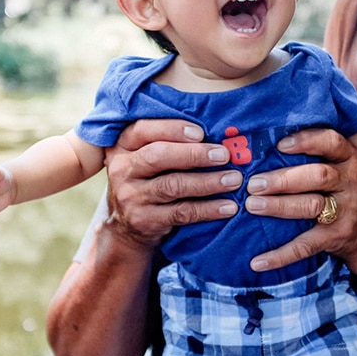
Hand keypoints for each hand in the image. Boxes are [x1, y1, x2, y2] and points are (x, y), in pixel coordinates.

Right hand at [103, 119, 240, 246]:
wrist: (125, 226)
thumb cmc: (147, 180)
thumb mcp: (144, 157)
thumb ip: (168, 143)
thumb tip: (216, 133)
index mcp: (123, 145)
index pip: (144, 129)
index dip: (173, 129)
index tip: (201, 132)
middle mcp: (122, 169)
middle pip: (159, 156)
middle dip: (195, 154)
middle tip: (224, 155)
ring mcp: (131, 196)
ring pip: (173, 185)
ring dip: (208, 182)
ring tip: (234, 180)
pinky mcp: (143, 220)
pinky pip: (181, 213)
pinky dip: (208, 209)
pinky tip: (228, 206)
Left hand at [243, 128, 356, 273]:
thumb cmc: (346, 193)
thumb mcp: (343, 170)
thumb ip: (317, 157)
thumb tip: (265, 147)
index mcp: (349, 160)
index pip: (332, 142)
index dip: (306, 141)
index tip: (280, 145)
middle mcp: (350, 182)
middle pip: (317, 176)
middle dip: (283, 179)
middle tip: (253, 183)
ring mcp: (346, 211)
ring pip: (311, 206)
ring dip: (279, 206)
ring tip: (251, 206)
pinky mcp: (337, 237)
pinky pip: (306, 246)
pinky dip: (280, 255)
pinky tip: (257, 262)